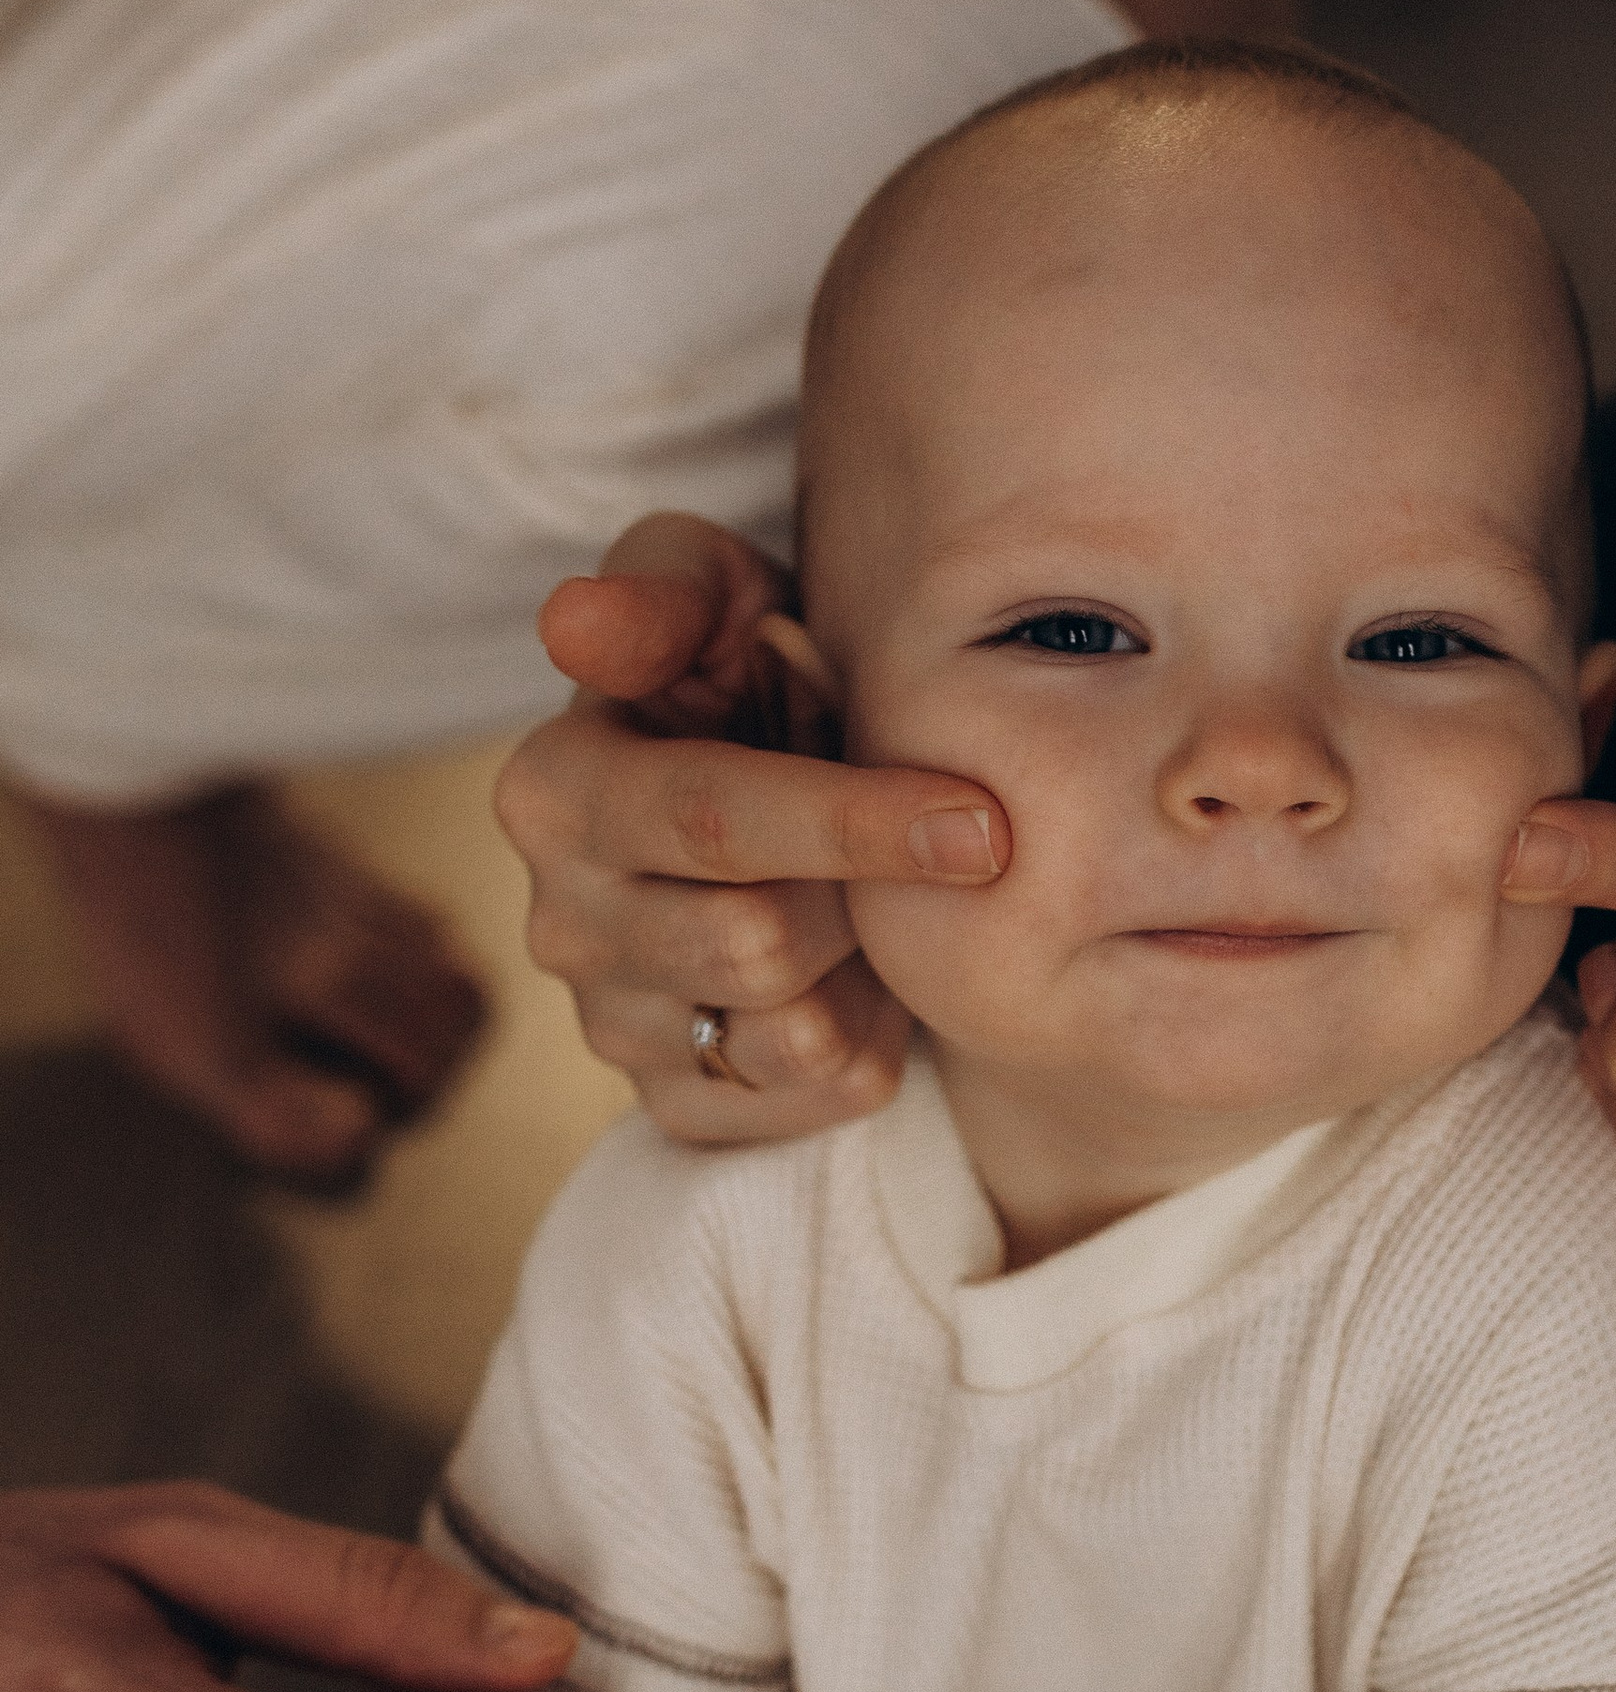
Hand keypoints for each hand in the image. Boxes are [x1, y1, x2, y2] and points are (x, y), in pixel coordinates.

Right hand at [495, 511, 1011, 1145]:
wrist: (766, 779)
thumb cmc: (745, 669)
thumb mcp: (714, 590)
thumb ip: (663, 587)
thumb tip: (579, 622)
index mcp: (557, 790)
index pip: (712, 823)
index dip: (855, 825)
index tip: (983, 822)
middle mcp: (563, 923)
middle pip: (759, 945)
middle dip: (865, 894)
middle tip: (925, 839)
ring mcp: (614, 1026)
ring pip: (795, 1037)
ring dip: (871, 969)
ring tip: (876, 900)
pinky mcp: (679, 1103)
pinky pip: (818, 1097)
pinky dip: (872, 1037)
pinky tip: (864, 970)